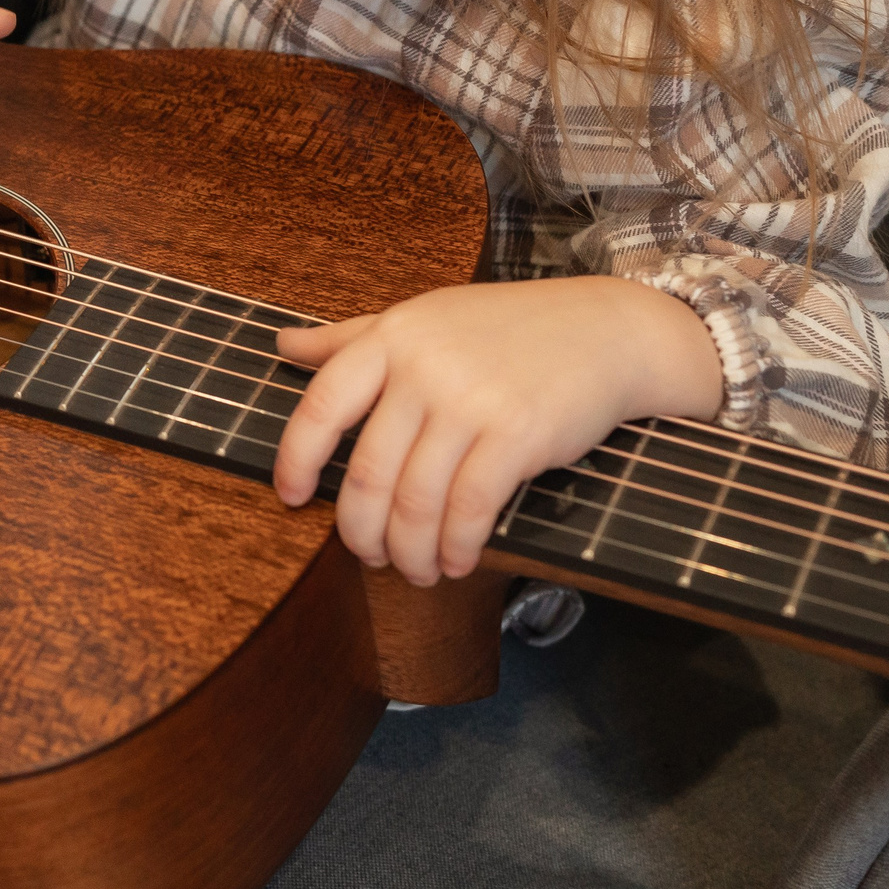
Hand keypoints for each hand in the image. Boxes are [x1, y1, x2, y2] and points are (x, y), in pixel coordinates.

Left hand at [269, 278, 723, 584]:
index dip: (296, 461)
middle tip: (368, 556)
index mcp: (390, 338)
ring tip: (417, 569)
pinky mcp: (516, 435)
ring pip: (415, 500)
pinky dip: (456, 546)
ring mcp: (469, 402)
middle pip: (367, 472)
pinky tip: (457, 560)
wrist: (604, 330)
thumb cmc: (506, 328)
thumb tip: (284, 347)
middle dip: (359, 531)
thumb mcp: (422, 320)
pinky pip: (469, 508)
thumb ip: (350, 337)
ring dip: (411, 551)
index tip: (290, 499)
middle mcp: (423, 369)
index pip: (320, 407)